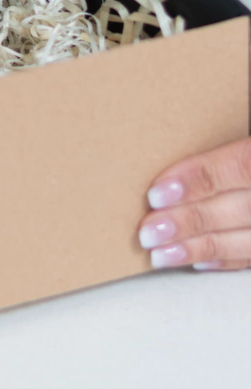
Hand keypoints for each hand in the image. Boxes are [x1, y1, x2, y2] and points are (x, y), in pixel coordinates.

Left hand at [138, 137, 250, 270]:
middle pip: (240, 210)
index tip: (158, 191)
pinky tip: (200, 261)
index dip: (197, 180)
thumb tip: (179, 139)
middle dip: (189, 223)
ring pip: (248, 241)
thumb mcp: (246, 127)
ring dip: (201, 250)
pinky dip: (228, 260)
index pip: (239, 168)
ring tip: (161, 254)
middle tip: (149, 230)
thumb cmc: (249, 131)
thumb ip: (232, 145)